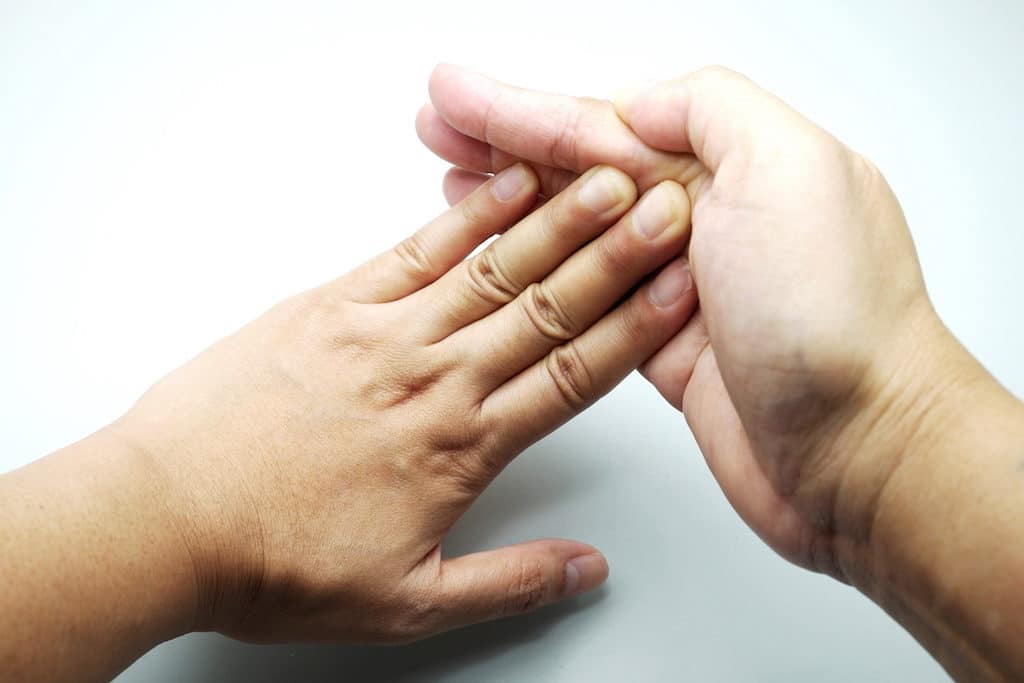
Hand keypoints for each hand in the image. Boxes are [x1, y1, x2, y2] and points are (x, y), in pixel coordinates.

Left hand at [114, 163, 696, 642]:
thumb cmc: (273, 560)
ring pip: (492, 269)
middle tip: (670, 210)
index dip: (636, 330)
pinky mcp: (330, 305)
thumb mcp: (405, 601)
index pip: (572, 376)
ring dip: (557, 220)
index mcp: (460, 448)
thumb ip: (507, 582)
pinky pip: (412, 249)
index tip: (683, 292)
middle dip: (619, 255)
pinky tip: (505, 183)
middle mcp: (432, 379)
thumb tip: (586, 570)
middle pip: (548, 308)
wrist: (165, 519)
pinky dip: (465, 214)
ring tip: (608, 179)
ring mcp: (381, 333)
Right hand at [417, 65, 979, 582]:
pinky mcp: (664, 344)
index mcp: (733, 164)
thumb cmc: (835, 320)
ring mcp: (683, 284)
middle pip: (579, 171)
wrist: (862, 451)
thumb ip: (710, 111)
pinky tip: (504, 254)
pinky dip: (541, 270)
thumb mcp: (787, 170)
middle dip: (500, 144)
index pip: (602, 126)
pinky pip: (586, 296)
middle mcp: (709, 218)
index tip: (455, 99)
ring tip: (449, 177)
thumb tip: (639, 102)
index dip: (520, 110)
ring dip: (508, 202)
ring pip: (574, 231)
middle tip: (435, 128)